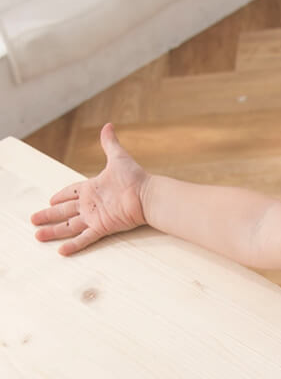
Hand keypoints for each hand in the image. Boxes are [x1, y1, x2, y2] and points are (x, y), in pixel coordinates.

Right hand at [31, 123, 148, 254]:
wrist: (148, 195)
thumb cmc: (136, 178)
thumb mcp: (118, 158)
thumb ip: (110, 143)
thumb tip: (108, 126)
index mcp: (92, 188)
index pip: (71, 193)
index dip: (60, 196)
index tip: (49, 199)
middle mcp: (91, 204)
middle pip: (64, 211)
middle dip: (48, 215)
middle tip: (33, 219)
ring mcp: (95, 217)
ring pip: (69, 226)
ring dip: (53, 231)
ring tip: (38, 236)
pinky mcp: (102, 227)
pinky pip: (85, 238)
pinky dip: (73, 245)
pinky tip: (61, 252)